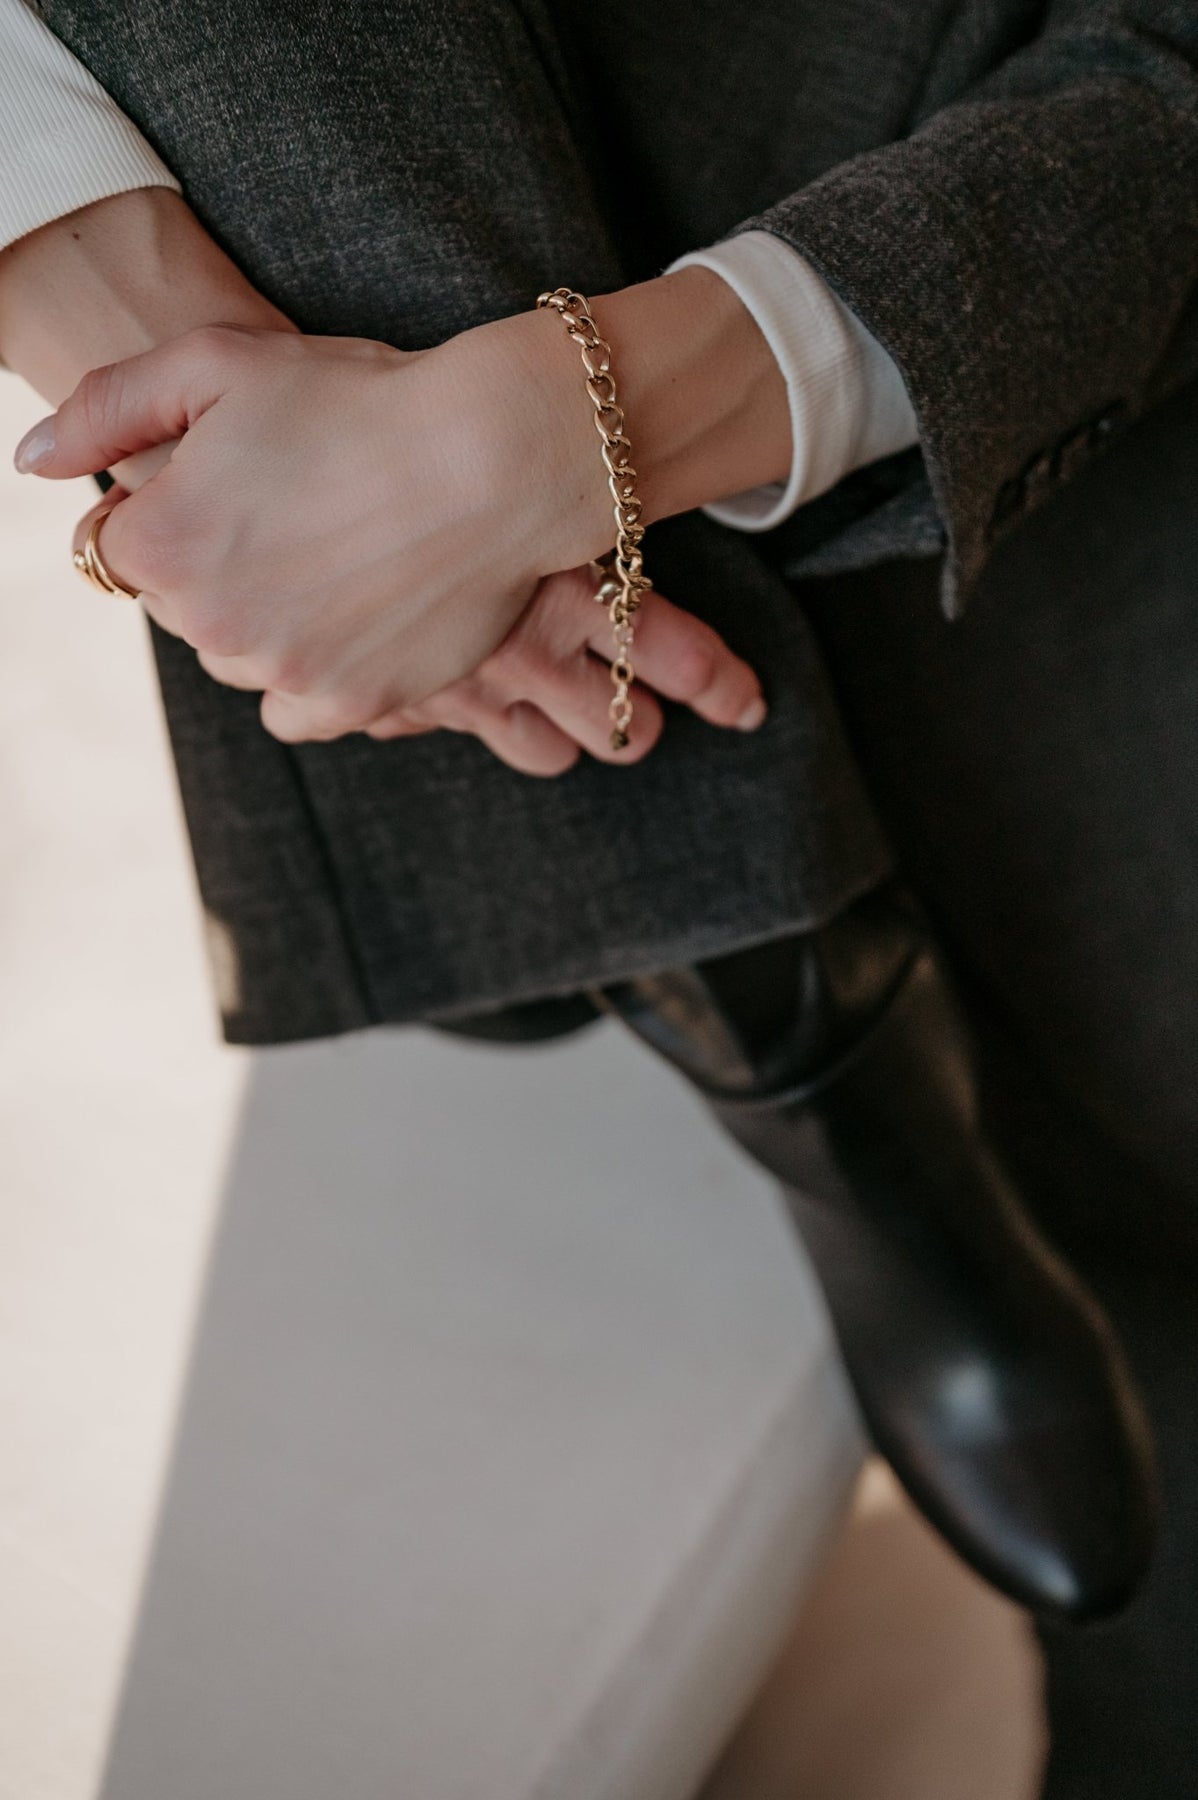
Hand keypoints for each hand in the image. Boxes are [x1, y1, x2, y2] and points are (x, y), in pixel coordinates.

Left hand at [17, 264, 789, 748]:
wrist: (494, 460)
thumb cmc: (360, 398)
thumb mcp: (217, 362)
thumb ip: (108, 408)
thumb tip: (34, 462)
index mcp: (160, 545)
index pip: (122, 547)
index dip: (178, 503)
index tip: (242, 475)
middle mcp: (208, 625)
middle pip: (182, 608)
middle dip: (219, 563)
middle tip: (301, 507)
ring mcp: (280, 672)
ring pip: (238, 658)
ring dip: (265, 620)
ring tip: (335, 556)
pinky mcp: (348, 703)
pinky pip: (293, 710)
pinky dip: (309, 673)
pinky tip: (349, 618)